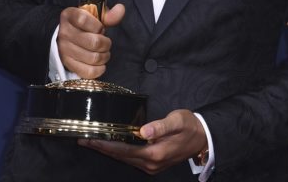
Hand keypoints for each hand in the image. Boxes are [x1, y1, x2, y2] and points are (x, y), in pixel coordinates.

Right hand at [57, 3, 124, 78]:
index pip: (83, 20)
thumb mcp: (95, 16)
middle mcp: (64, 32)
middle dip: (106, 43)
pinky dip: (99, 69)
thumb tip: (121, 9)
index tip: (100, 28)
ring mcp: (64, 50)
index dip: (98, 26)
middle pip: (94, 42)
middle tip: (105, 42)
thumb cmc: (85, 25)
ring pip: (93, 58)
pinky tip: (100, 63)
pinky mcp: (68, 64)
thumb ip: (109, 14)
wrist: (69, 38)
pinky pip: (89, 72)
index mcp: (69, 16)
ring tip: (103, 52)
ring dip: (104, 56)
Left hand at [78, 109, 207, 174]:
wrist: (204, 139)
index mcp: (155, 153)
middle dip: (102, 148)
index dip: (105, 145)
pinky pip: (131, 159)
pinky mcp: (153, 164)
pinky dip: (119, 153)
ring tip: (92, 142)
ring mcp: (152, 166)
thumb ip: (160, 126)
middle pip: (121, 156)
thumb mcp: (178, 120)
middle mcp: (151, 163)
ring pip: (125, 159)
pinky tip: (111, 146)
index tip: (90, 140)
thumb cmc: (191, 127)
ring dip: (108, 151)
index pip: (124, 150)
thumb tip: (143, 131)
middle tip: (83, 140)